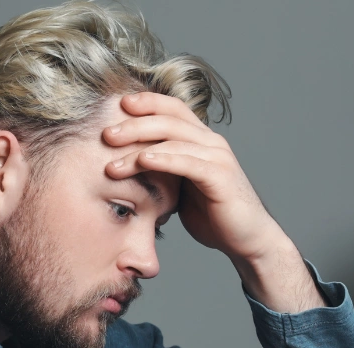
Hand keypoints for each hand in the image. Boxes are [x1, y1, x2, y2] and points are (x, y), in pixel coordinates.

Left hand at [105, 92, 322, 311]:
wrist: (247, 240)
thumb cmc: (213, 215)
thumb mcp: (181, 187)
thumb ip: (164, 171)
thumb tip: (129, 165)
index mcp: (202, 140)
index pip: (173, 109)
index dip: (147, 102)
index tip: (118, 104)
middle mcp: (212, 142)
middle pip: (169, 119)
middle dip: (135, 123)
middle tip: (106, 134)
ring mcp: (218, 157)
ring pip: (174, 138)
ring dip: (139, 145)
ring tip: (112, 156)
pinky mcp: (221, 177)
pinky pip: (187, 162)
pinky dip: (163, 158)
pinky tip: (142, 160)